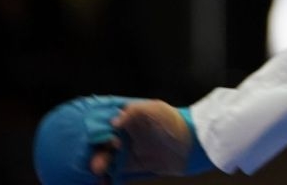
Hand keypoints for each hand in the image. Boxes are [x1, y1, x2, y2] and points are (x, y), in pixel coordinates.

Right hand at [87, 100, 205, 179]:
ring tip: (99, 172)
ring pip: (106, 158)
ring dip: (99, 165)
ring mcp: (129, 150)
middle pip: (102, 142)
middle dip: (95, 151)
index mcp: (128, 117)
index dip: (96, 131)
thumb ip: (133, 112)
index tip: (93, 140)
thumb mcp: (155, 110)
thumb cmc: (174, 122)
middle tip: (97, 162)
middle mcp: (125, 133)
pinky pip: (116, 172)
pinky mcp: (134, 166)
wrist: (193, 145)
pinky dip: (108, 178)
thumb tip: (113, 122)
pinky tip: (104, 182)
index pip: (104, 123)